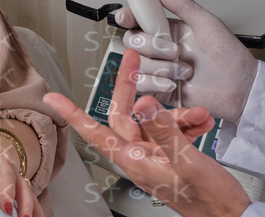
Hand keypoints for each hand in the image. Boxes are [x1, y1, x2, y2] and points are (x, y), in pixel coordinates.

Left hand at [43, 49, 251, 216]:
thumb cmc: (210, 202)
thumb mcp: (188, 161)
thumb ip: (165, 130)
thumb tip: (144, 104)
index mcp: (135, 161)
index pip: (96, 132)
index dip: (72, 114)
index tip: (54, 98)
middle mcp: (141, 159)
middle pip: (127, 116)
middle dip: (133, 90)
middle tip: (134, 64)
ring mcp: (156, 159)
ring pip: (155, 122)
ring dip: (177, 115)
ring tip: (199, 116)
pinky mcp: (172, 160)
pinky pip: (172, 133)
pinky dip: (187, 125)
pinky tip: (202, 123)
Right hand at [114, 0, 256, 121]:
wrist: (240, 89)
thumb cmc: (229, 56)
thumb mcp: (208, 24)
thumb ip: (182, 5)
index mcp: (167, 29)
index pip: (138, 19)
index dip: (127, 16)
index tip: (127, 17)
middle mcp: (159, 48)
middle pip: (132, 41)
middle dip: (151, 46)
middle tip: (174, 50)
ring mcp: (158, 68)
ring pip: (136, 63)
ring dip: (160, 68)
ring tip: (183, 71)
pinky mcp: (158, 89)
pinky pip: (140, 84)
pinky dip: (155, 83)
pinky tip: (172, 84)